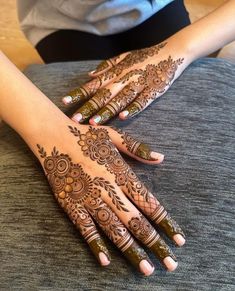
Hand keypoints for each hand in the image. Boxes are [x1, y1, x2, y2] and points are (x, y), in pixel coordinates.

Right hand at [36, 121, 184, 275]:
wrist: (54, 136)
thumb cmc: (86, 135)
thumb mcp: (114, 136)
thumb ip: (138, 149)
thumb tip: (161, 158)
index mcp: (121, 173)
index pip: (149, 202)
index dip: (166, 222)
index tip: (179, 240)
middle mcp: (109, 189)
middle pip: (136, 221)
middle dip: (155, 243)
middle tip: (171, 263)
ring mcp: (89, 198)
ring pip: (114, 229)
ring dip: (131, 250)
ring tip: (146, 268)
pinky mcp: (70, 204)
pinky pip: (85, 228)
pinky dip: (95, 244)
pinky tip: (106, 260)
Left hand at [62, 41, 188, 124]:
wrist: (171, 52)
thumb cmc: (144, 57)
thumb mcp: (124, 57)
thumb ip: (106, 66)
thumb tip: (89, 75)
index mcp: (116, 72)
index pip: (94, 84)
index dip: (79, 93)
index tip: (65, 102)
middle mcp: (124, 79)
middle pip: (103, 95)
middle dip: (88, 107)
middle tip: (75, 119)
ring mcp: (138, 85)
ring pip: (120, 100)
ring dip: (106, 111)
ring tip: (94, 123)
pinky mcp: (152, 91)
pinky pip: (141, 101)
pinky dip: (132, 109)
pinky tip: (123, 117)